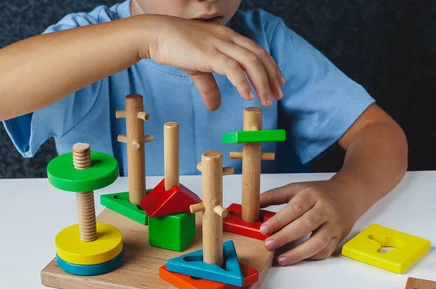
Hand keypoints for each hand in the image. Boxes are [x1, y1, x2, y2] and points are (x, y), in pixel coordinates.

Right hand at [141, 15, 284, 109]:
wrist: (156, 35)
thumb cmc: (176, 47)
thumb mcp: (197, 69)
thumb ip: (209, 87)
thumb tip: (214, 106)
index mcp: (228, 38)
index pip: (256, 51)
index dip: (270, 66)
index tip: (278, 83)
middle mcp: (228, 38)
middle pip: (259, 56)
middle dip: (272, 76)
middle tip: (279, 95)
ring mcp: (220, 45)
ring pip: (250, 62)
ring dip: (262, 82)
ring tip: (267, 100)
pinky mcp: (209, 54)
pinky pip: (232, 69)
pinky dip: (243, 83)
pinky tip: (248, 96)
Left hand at [259, 180, 358, 265]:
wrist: (350, 194)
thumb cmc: (320, 193)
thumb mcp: (297, 188)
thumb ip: (276, 195)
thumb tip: (255, 203)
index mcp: (312, 195)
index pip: (295, 208)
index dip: (278, 220)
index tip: (264, 229)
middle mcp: (325, 209)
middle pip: (306, 225)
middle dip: (285, 237)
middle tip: (268, 245)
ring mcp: (334, 225)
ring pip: (318, 241)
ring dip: (298, 253)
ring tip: (281, 259)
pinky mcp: (339, 237)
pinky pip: (326, 250)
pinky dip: (311, 257)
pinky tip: (297, 258)